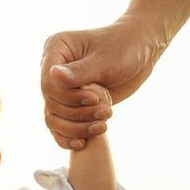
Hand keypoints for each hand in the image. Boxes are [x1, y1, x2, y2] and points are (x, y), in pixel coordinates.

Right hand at [41, 13, 164, 146]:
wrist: (140, 50)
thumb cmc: (124, 48)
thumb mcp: (104, 59)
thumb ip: (79, 71)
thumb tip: (53, 75)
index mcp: (55, 50)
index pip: (48, 83)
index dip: (69, 97)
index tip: (95, 98)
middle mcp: (52, 70)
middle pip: (51, 104)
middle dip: (78, 114)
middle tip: (106, 112)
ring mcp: (61, 88)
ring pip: (53, 118)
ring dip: (77, 128)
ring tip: (103, 125)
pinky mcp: (71, 103)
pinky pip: (60, 126)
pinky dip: (70, 136)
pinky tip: (83, 142)